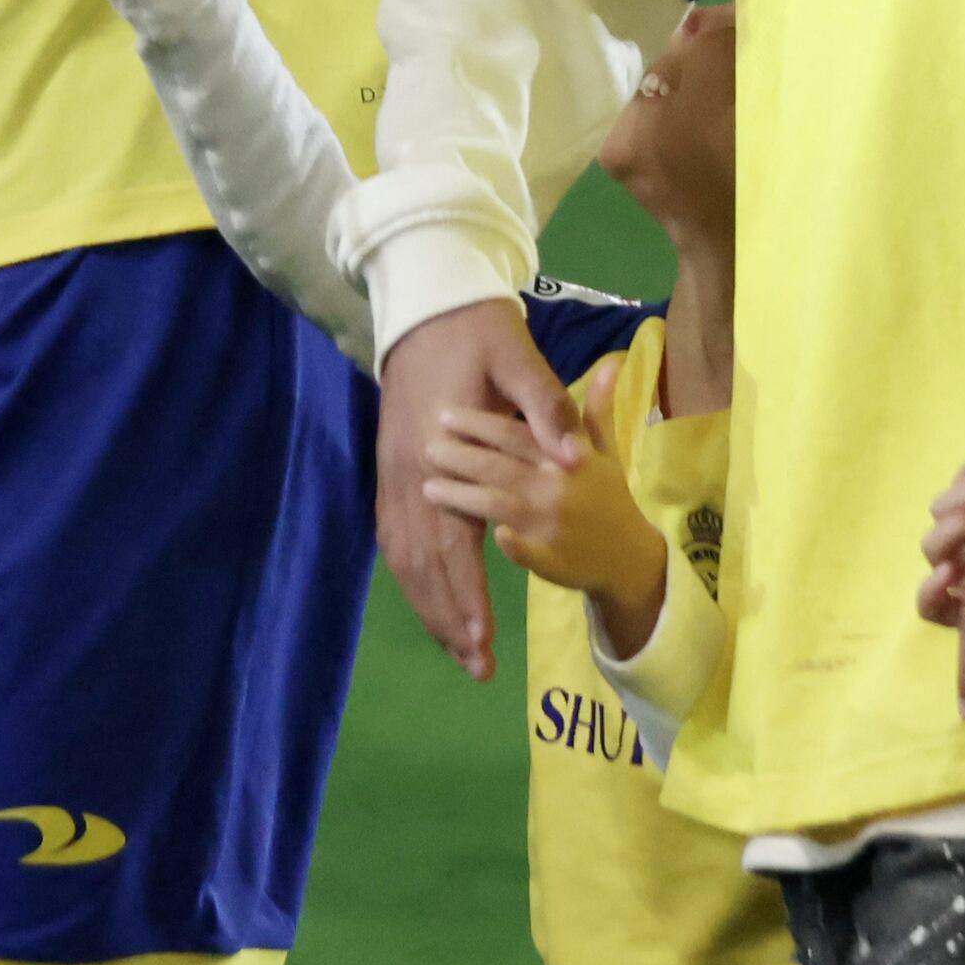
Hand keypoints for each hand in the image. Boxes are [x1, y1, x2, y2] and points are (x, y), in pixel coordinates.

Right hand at [377, 299, 582, 680]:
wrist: (424, 299)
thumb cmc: (477, 328)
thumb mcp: (519, 357)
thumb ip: (549, 410)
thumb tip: (575, 461)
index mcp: (439, 454)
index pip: (452, 544)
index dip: (466, 596)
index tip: (484, 641)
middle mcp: (407, 473)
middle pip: (422, 565)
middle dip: (448, 618)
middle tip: (477, 666)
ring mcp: (393, 471)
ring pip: (404, 556)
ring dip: (429, 603)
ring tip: (458, 645)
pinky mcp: (390, 465)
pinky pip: (394, 535)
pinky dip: (412, 574)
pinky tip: (430, 595)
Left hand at [421, 402, 663, 621]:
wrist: (629, 555)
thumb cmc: (609, 497)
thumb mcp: (606, 449)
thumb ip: (596, 410)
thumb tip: (611, 363)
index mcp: (569, 455)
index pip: (517, 434)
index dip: (480, 423)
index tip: (446, 414)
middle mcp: (559, 485)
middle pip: (500, 467)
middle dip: (460, 456)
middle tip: (426, 446)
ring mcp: (553, 524)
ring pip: (498, 505)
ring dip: (462, 496)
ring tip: (427, 487)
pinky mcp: (549, 559)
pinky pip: (518, 549)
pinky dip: (501, 541)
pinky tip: (473, 532)